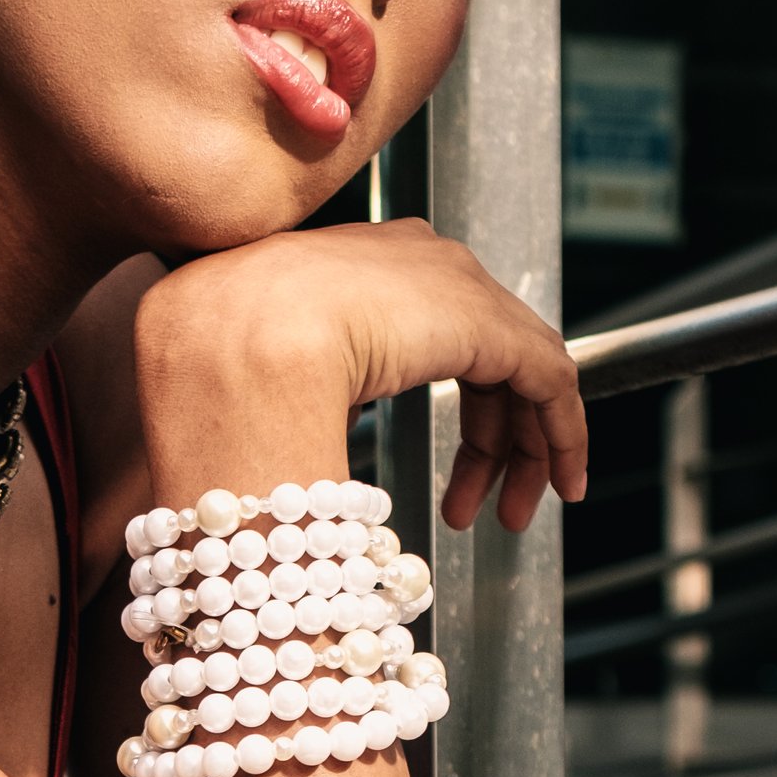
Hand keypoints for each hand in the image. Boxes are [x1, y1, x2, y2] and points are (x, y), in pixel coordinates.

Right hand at [135, 218, 585, 537]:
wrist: (232, 341)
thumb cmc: (214, 363)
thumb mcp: (248, 367)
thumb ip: (288, 387)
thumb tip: (295, 430)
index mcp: (357, 263)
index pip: (424, 328)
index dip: (441, 400)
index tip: (437, 460)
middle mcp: (416, 260)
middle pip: (478, 352)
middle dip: (486, 435)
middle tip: (477, 505)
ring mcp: (457, 287)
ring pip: (519, 370)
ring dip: (521, 449)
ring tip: (508, 516)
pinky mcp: (490, 325)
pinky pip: (550, 381)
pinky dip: (562, 434)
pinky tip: (561, 484)